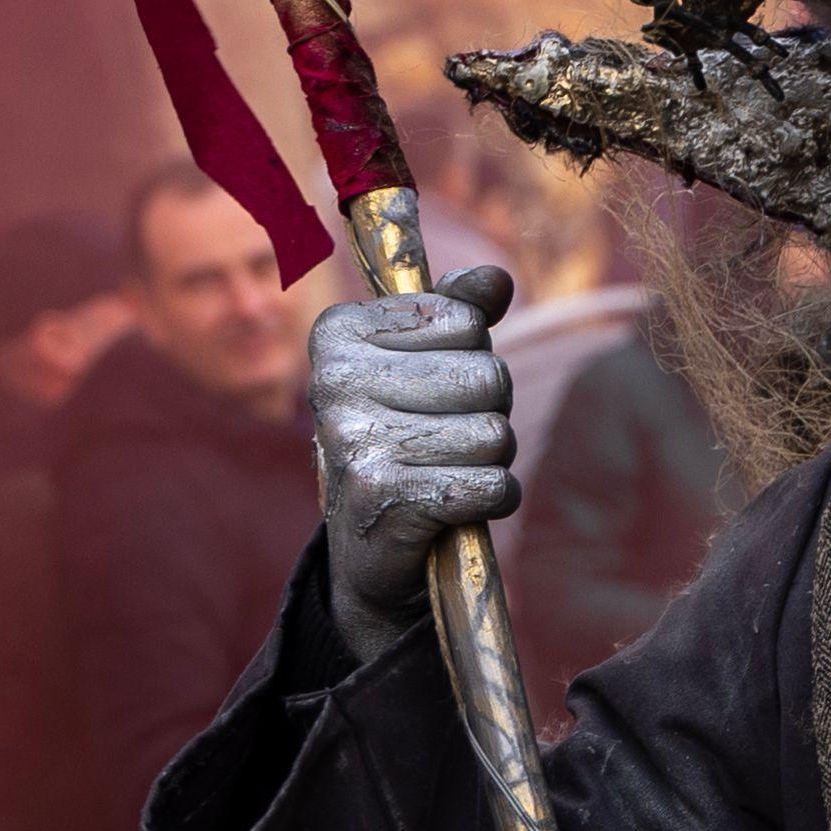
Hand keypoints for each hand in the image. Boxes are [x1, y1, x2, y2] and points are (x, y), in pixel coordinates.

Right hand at [310, 266, 519, 654]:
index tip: (428, 390)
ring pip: (495, 433)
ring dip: (489, 461)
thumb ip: (459, 311)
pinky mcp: (384, 497)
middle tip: (443, 441)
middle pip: (488, 375)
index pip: (465, 319)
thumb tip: (496, 279)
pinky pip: (492, 485)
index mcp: (338, 332)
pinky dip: (493, 500)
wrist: (369, 550)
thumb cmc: (406, 439)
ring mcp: (354, 440)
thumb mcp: (424, 365)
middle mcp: (334, 381)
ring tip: (443, 473)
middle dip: (486, 412)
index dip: (469, 358)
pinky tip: (456, 507)